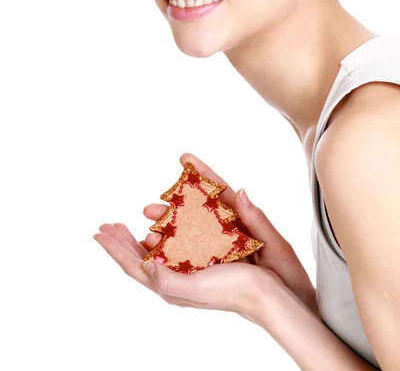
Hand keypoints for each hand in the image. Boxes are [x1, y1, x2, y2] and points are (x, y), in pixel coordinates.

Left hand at [93, 207, 285, 324]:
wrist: (268, 294)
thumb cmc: (233, 292)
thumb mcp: (197, 289)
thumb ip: (168, 280)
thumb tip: (143, 265)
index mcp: (172, 285)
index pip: (135, 266)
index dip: (115, 250)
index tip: (99, 232)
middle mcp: (178, 276)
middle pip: (142, 256)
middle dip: (123, 240)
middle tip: (109, 224)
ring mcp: (192, 266)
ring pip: (160, 246)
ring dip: (146, 230)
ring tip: (137, 216)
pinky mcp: (207, 256)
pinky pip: (179, 241)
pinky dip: (168, 230)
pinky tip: (166, 224)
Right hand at [142, 153, 318, 316]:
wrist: (290, 305)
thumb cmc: (288, 273)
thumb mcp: (276, 245)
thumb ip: (257, 219)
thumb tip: (240, 191)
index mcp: (243, 220)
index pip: (219, 191)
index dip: (202, 173)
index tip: (184, 157)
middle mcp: (228, 233)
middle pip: (195, 213)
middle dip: (171, 207)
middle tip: (148, 208)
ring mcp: (221, 251)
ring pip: (188, 235)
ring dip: (166, 232)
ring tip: (147, 233)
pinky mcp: (217, 270)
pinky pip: (192, 259)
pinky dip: (173, 255)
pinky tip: (156, 254)